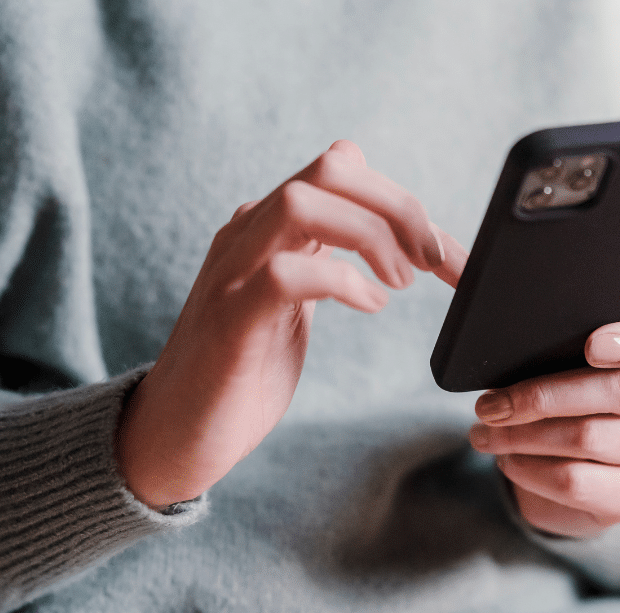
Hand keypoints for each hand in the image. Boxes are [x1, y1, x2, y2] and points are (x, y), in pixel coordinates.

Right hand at [116, 140, 468, 509]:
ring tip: (399, 284)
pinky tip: (369, 305)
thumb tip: (384, 224)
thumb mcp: (294, 303)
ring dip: (371, 236)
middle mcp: (247, 236)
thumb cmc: (241, 373)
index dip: (404, 201)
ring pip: (303, 202)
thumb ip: (326, 257)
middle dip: (398, 207)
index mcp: (267, 228)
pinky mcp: (230, 320)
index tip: (446, 255)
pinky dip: (341, 281)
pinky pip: (285, 273)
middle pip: (330, 169)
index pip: (342, 169)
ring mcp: (233, 274)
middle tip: (434, 262)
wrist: (173, 435)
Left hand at [466, 308, 619, 536]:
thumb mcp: (552, 360)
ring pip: (586, 438)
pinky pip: (575, 481)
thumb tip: (460, 280)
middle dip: (538, 396)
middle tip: (488, 405)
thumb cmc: (557, 400)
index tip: (593, 345)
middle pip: (617, 389)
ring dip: (520, 436)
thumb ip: (531, 326)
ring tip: (482, 432)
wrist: (571, 475)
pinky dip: (528, 469)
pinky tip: (507, 459)